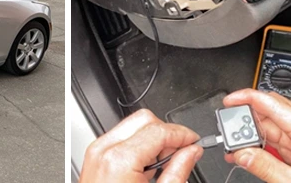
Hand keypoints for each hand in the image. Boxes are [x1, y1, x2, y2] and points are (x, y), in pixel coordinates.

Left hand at [80, 109, 203, 182]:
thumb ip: (178, 171)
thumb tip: (192, 152)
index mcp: (121, 159)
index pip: (160, 130)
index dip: (183, 134)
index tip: (195, 143)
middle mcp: (105, 150)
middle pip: (144, 120)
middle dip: (167, 133)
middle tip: (180, 153)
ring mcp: (97, 152)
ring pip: (132, 125)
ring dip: (152, 139)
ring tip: (162, 165)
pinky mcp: (95, 157)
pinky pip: (121, 138)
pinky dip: (138, 145)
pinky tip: (146, 167)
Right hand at [222, 89, 290, 180]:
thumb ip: (265, 167)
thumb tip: (240, 153)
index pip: (275, 104)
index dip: (249, 98)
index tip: (229, 101)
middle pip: (271, 114)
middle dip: (247, 118)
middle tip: (227, 127)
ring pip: (270, 129)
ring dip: (249, 135)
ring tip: (232, 145)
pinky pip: (273, 144)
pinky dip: (257, 147)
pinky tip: (244, 152)